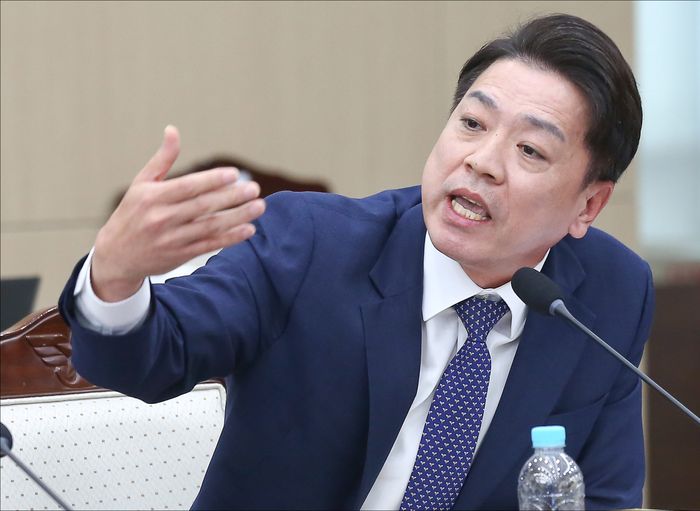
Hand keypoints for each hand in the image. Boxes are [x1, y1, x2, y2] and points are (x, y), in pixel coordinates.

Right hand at [91, 126, 264, 301]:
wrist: (117, 255)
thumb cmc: (132, 213)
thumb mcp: (141, 184)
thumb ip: (162, 160)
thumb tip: (173, 130)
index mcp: (152, 197)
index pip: (187, 187)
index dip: (211, 180)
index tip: (234, 173)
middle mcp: (161, 218)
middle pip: (203, 206)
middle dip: (231, 197)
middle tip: (254, 189)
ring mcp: (172, 238)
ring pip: (210, 226)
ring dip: (238, 217)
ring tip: (259, 207)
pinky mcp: (180, 255)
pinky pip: (210, 244)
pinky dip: (231, 238)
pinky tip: (249, 229)